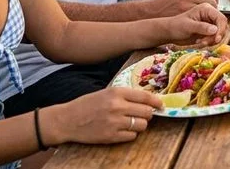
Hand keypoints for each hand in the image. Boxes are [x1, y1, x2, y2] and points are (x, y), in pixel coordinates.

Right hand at [44, 86, 160, 144]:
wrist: (67, 120)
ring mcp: (114, 122)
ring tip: (131, 122)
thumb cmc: (87, 104)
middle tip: (144, 114)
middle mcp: (117, 107)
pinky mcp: (111, 136)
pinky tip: (122, 130)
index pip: (145, 97)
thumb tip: (147, 100)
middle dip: (149, 114)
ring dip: (140, 124)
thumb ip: (125, 96)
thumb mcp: (106, 93)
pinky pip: (132, 137)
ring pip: (142, 125)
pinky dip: (131, 134)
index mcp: (117, 92)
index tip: (161, 105)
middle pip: (147, 112)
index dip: (156, 102)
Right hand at [144, 0, 218, 17]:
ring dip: (210, 16)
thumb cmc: (166, 4)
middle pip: (212, 1)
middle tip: (212, 14)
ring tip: (208, 19)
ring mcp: (186, 5)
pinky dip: (204, 21)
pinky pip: (201, 19)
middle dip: (214, 8)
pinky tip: (202, 23)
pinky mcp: (184, 15)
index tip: (214, 4)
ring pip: (208, 11)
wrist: (152, 12)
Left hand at [159, 2, 227, 46]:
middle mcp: (210, 14)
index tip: (216, 39)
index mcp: (206, 9)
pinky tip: (199, 43)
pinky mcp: (208, 30)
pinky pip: (215, 37)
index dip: (221, 29)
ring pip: (220, 33)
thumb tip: (215, 29)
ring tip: (200, 43)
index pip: (221, 18)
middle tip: (204, 43)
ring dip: (212, 40)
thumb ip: (201, 27)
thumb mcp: (188, 26)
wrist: (170, 32)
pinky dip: (210, 42)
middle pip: (223, 26)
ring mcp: (210, 22)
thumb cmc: (176, 26)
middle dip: (216, 37)